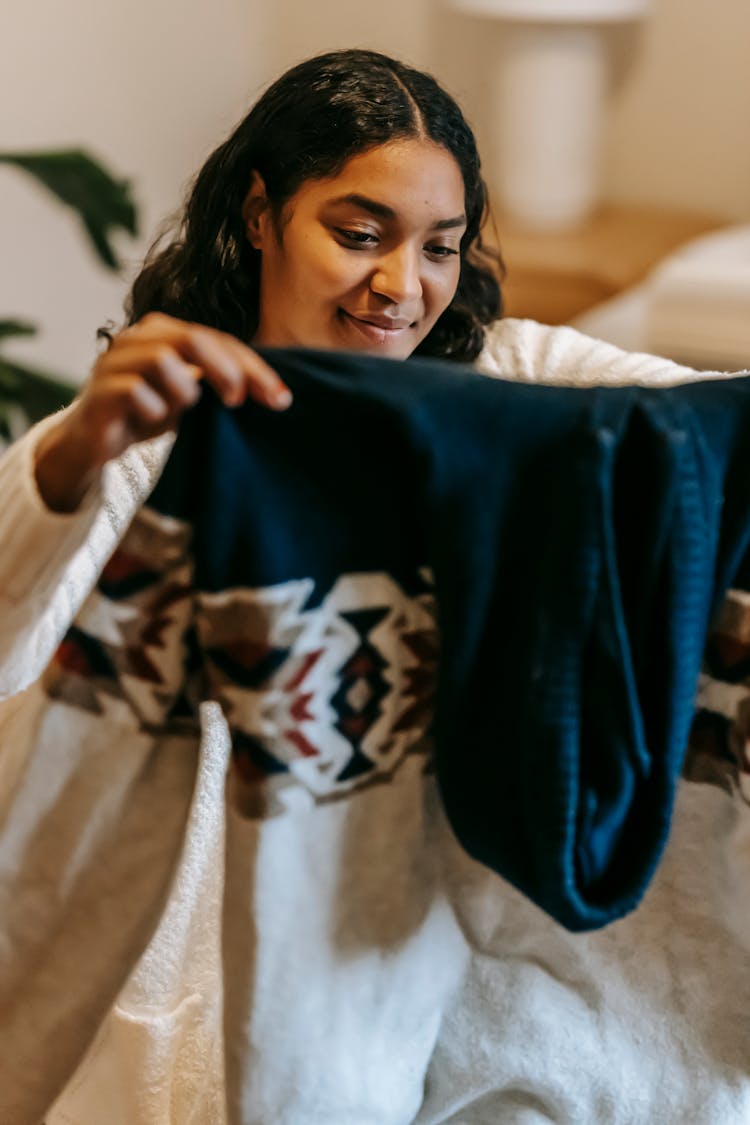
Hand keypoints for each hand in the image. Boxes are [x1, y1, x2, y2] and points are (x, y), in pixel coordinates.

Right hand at [34, 313, 291, 511]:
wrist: (93, 441)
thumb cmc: (146, 412)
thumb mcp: (190, 395)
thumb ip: (221, 383)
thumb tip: (278, 394)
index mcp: (163, 331)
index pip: (218, 339)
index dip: (253, 368)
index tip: (281, 399)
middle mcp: (137, 338)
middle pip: (193, 338)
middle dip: (227, 370)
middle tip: (238, 401)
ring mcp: (114, 361)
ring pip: (162, 360)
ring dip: (184, 390)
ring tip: (184, 408)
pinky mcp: (100, 390)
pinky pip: (135, 392)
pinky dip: (154, 409)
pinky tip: (155, 419)